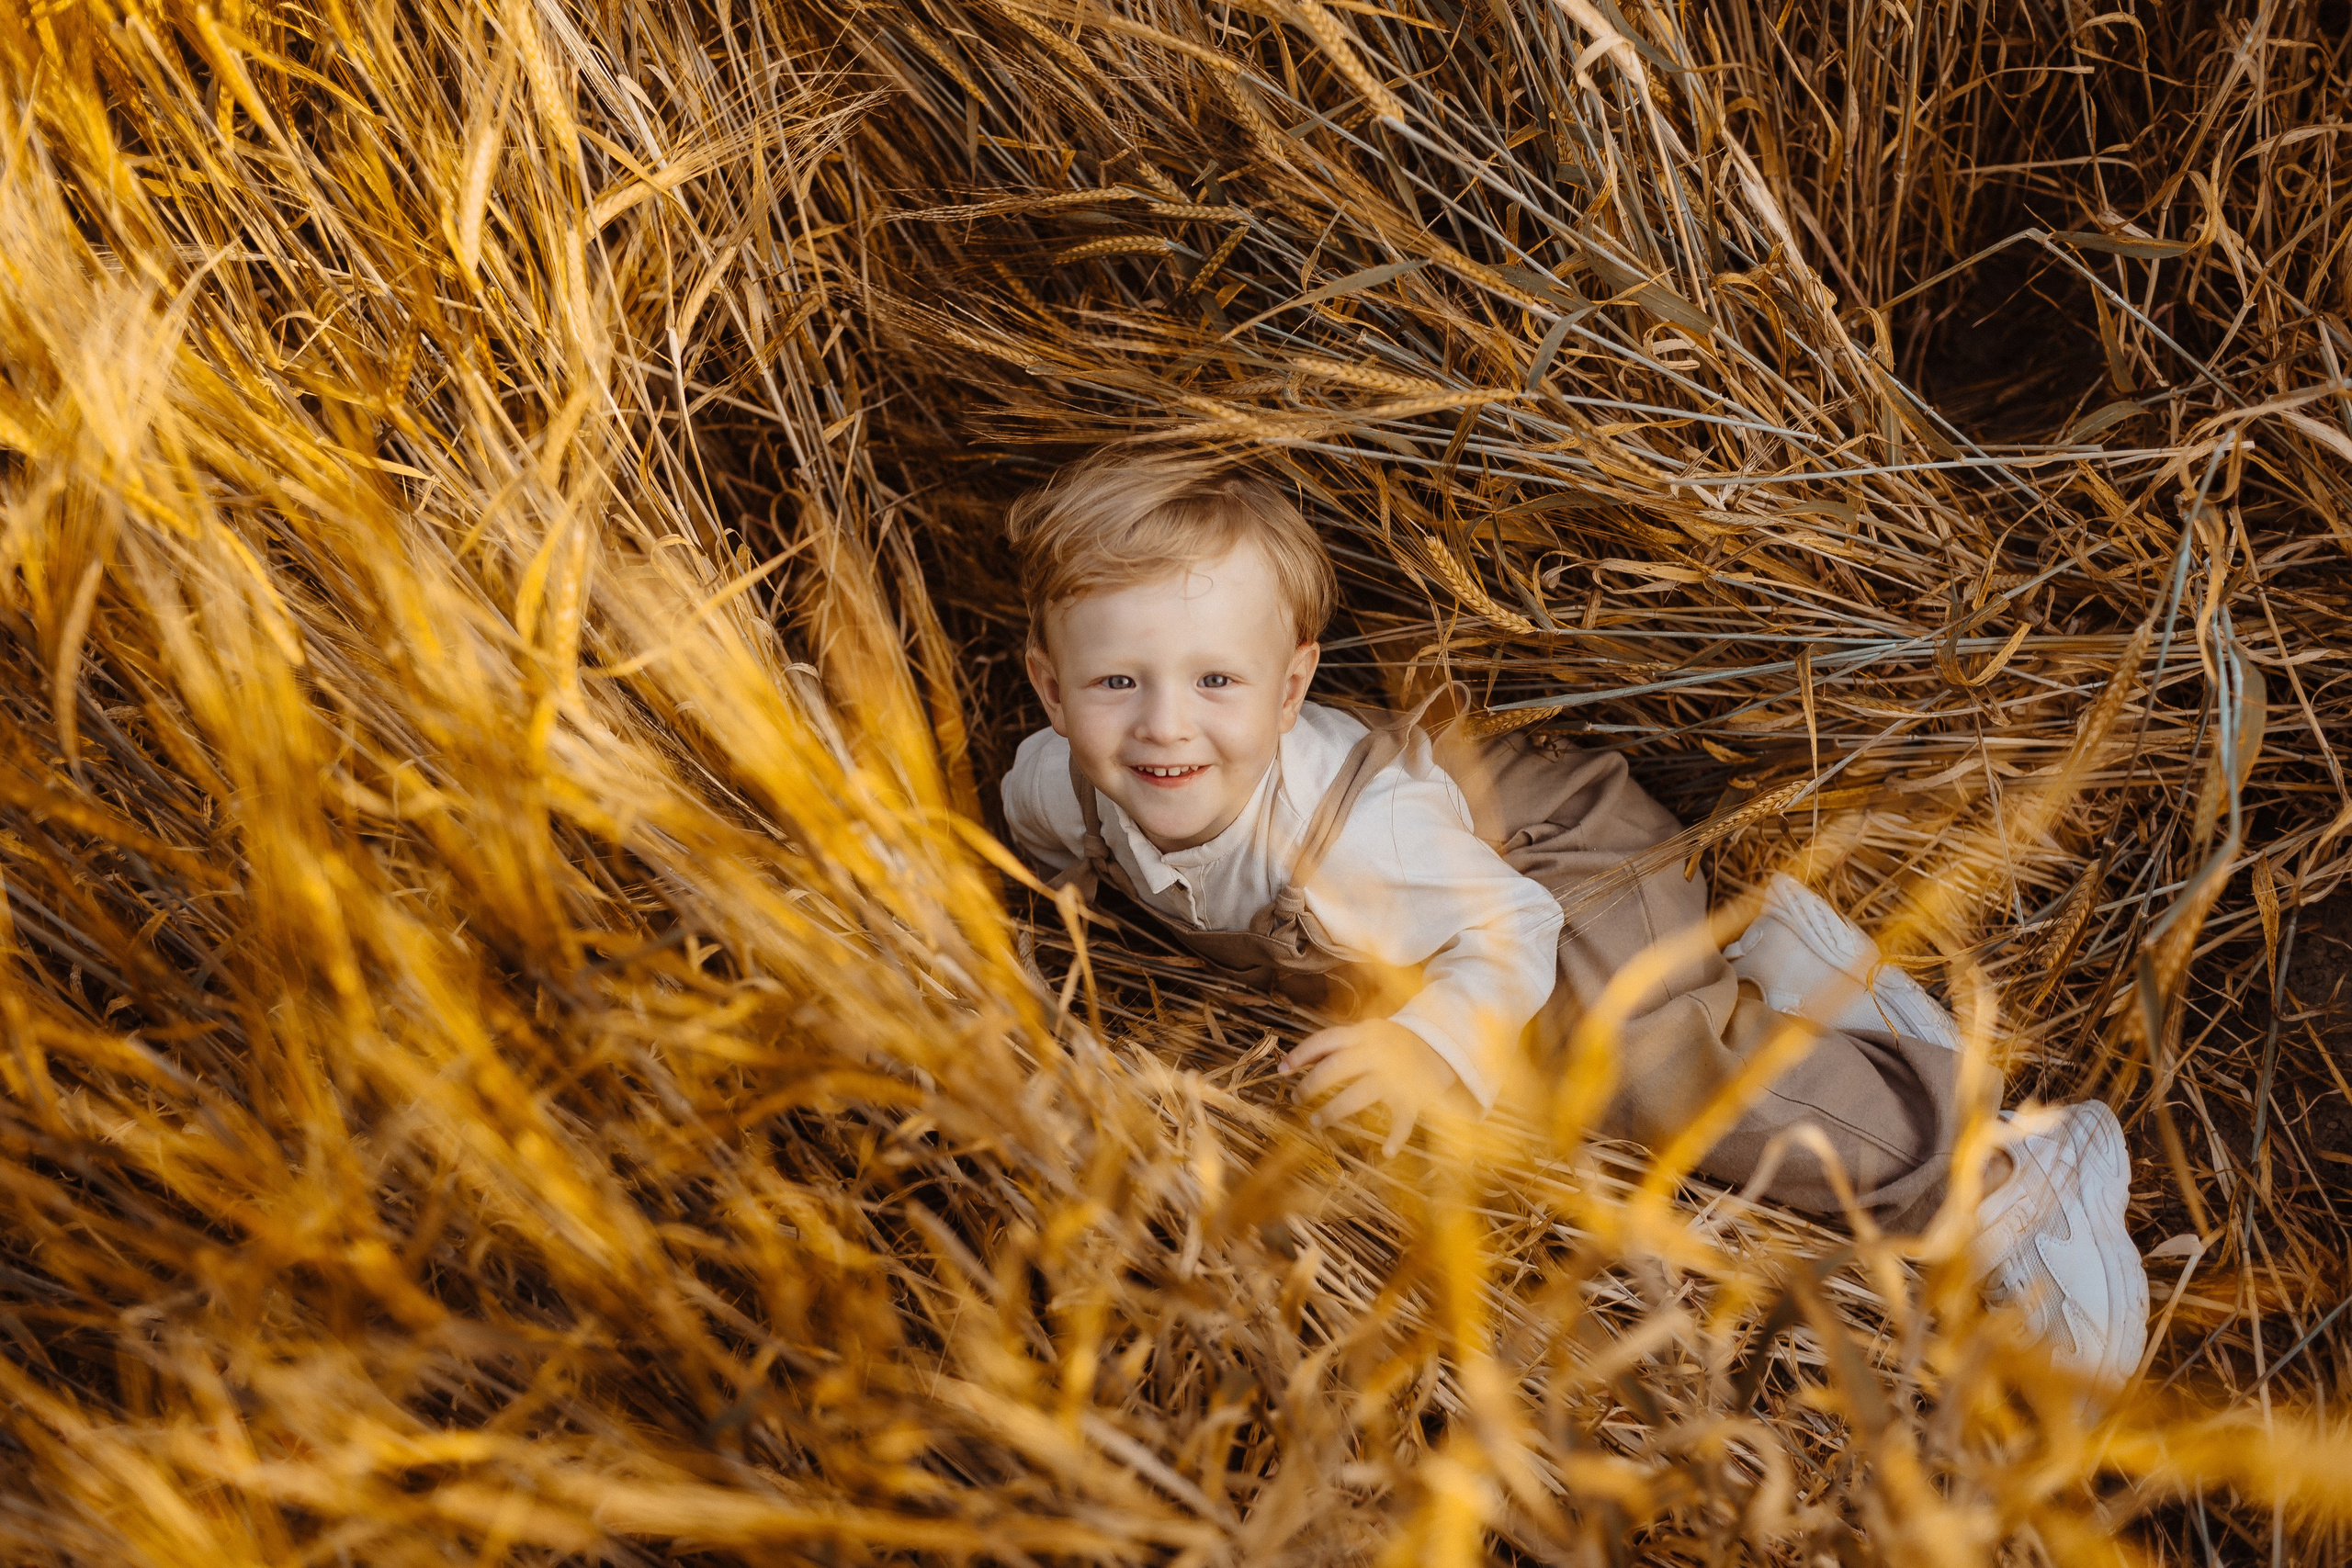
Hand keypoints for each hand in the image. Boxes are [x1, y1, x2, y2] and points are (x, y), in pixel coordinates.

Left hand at [1280, 1019, 1462, 1157]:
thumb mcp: (1364, 1034)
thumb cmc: (1390, 1043)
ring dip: (1334, 1110)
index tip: (1281, 1070)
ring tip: (1316, 1122)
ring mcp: (1395, 1075)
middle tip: (1296, 1099)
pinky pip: (1403, 1120)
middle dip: (1311, 1085)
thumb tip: (1290, 1063)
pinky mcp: (1413, 1096)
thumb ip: (1333, 1046)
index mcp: (1363, 1034)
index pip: (1325, 1040)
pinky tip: (1386, 1151)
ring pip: (1358, 1094)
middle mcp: (1377, 1052)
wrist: (1440, 1044)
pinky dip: (1396, 1137)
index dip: (1301, 1055)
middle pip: (1336, 1067)